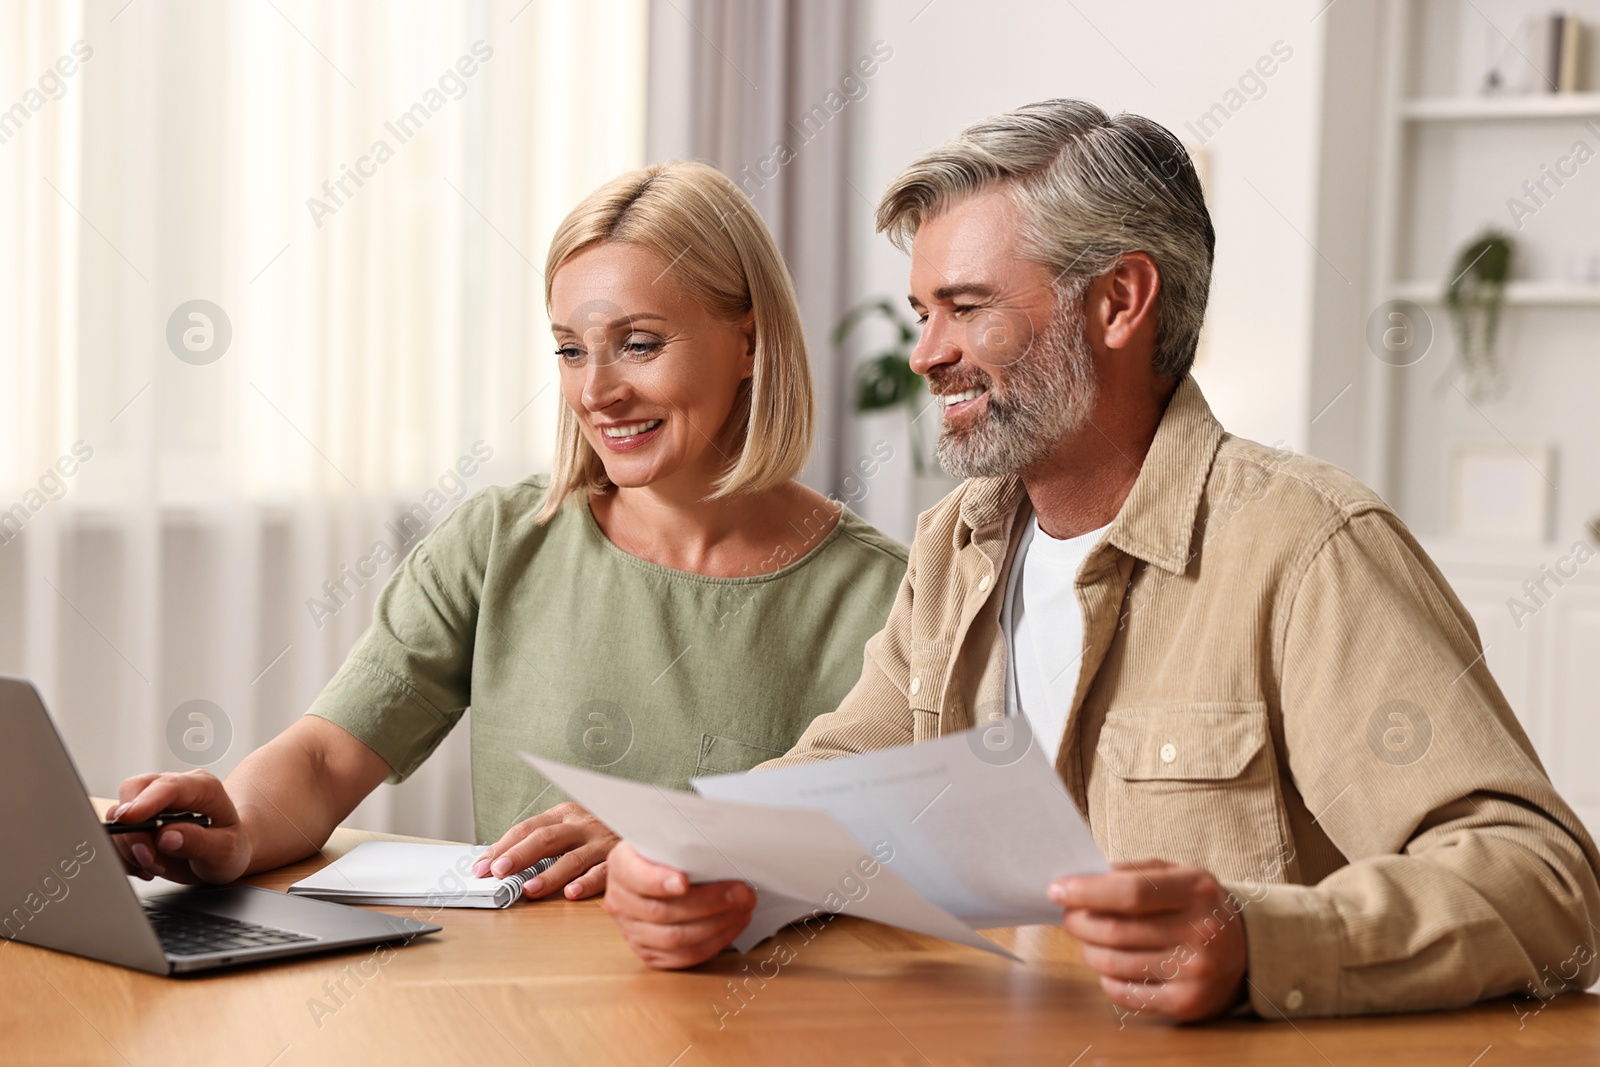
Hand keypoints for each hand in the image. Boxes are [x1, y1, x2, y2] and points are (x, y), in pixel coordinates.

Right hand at [111, 770, 250, 884]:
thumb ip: (199, 842)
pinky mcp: (138, 819)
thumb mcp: (226, 850)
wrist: (224, 852)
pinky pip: (115, 832)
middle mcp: (174, 788)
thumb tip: (167, 837)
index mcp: (202, 787)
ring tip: (155, 867)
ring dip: (129, 847)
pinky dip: (123, 854)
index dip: (146, 801)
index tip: (129, 820)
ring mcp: (153, 802)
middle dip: (134, 831)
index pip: (169, 785)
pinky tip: (145, 866)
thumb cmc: (230, 846)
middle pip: (134, 792)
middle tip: (149, 859)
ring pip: (119, 815)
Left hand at [472, 802, 619, 900]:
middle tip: (499, 871)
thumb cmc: (596, 834)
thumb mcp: (569, 828)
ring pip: (572, 858)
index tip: (481, 867)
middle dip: (520, 855)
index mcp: (565, 814)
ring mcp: (601, 843)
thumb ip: (540, 843)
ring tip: (529, 890)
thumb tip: (497, 863)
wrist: (645, 824)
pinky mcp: (618, 860)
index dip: (502, 847)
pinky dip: (586, 883)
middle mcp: (582, 825)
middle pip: (546, 838)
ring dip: (549, 875)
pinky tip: (572, 894)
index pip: (527, 828)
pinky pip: (602, 873)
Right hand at [602, 841, 755, 967]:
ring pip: (674, 939)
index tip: (685, 881)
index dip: (659, 882)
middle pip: (662, 912)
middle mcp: (620, 902)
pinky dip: (714, 943)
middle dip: (708, 903)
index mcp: (621, 867)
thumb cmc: (666, 851)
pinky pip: (683, 956)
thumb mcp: (665, 838)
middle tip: (741, 893)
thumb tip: (716, 845)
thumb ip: (681, 843)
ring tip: (743, 909)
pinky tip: (732, 925)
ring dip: (717, 925)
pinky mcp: (650, 952)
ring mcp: (632, 931)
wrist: (653, 870)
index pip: (636, 878)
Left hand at [1051, 859, 1247, 1022]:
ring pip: (1115, 963)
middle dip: (1080, 922)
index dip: (1086, 892)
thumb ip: (1135, 871)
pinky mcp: (1187, 1003)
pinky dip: (1106, 979)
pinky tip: (1109, 966)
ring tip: (1088, 940)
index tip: (1058, 890)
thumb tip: (1084, 879)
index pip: (1130, 892)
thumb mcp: (1179, 873)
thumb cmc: (1199, 906)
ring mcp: (1195, 971)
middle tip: (1069, 917)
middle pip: (1116, 930)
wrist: (1248, 949)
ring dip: (1088, 950)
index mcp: (1196, 891)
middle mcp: (1200, 932)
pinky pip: (1127, 994)